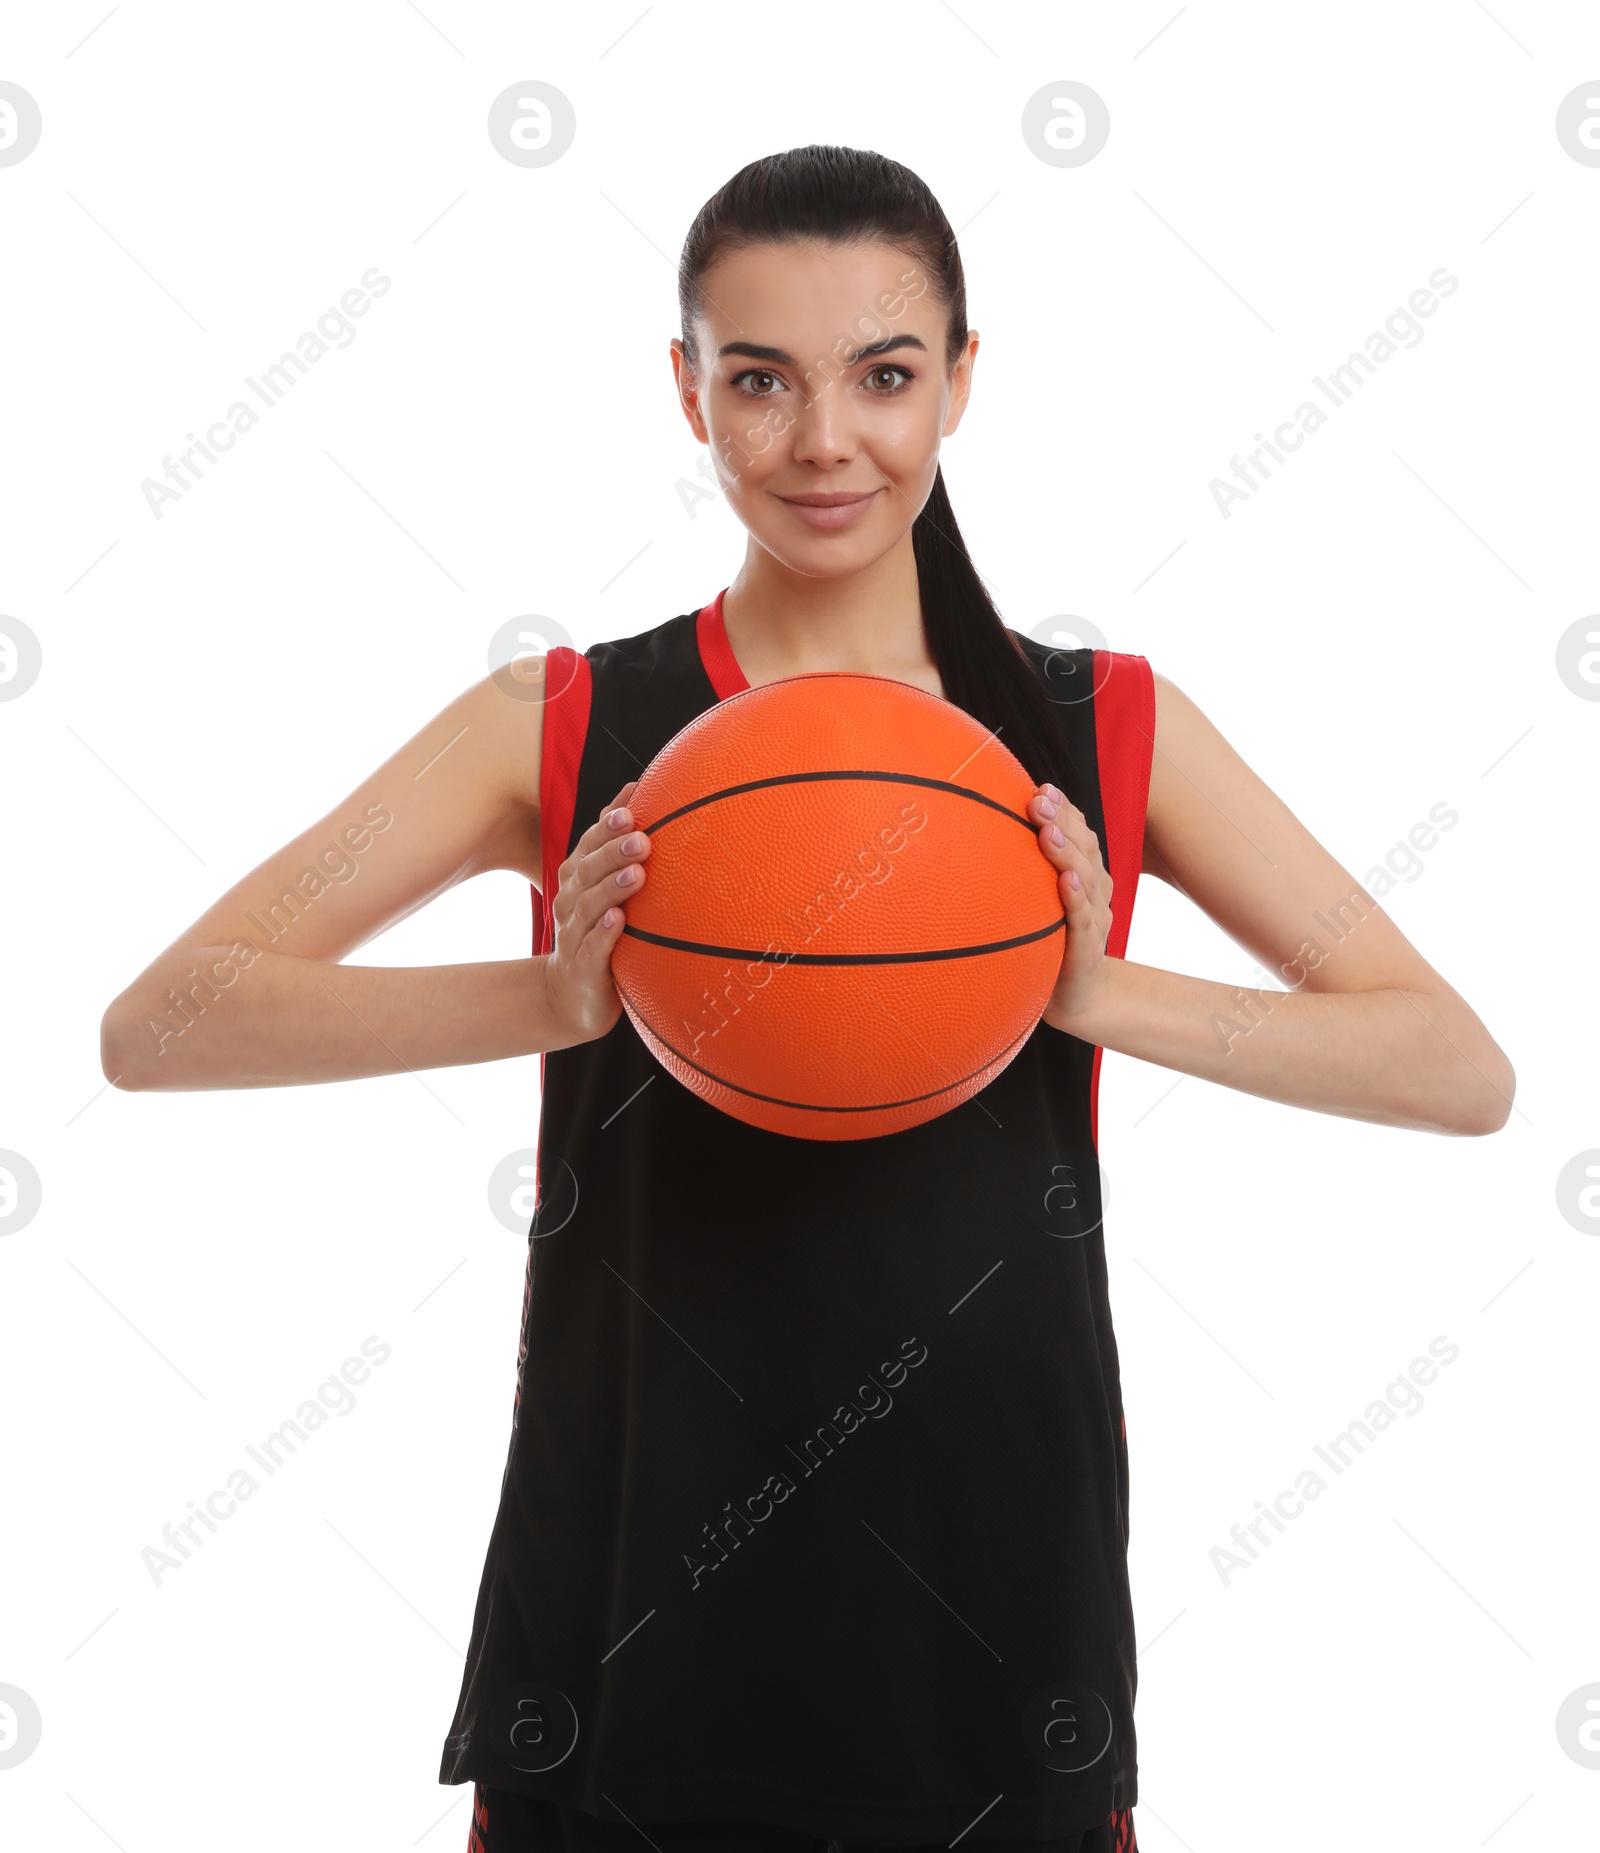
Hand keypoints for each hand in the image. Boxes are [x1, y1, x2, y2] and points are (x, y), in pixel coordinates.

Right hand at [540, 780, 651, 1044]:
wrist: (571, 997)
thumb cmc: (598, 933)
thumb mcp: (606, 889)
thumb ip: (617, 845)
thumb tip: (636, 787)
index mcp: (578, 879)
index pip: (588, 845)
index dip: (606, 827)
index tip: (630, 810)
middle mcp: (571, 902)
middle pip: (586, 870)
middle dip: (611, 852)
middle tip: (640, 839)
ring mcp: (573, 934)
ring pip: (589, 906)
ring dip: (612, 887)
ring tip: (637, 874)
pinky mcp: (582, 967)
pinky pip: (592, 948)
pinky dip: (604, 933)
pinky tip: (619, 921)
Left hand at [1027, 782, 1113, 1026]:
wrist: (1077, 998)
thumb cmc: (1050, 944)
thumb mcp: (1035, 905)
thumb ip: (1022, 875)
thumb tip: (973, 841)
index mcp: (1083, 876)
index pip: (1079, 834)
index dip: (1064, 810)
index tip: (1040, 789)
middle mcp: (1095, 891)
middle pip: (1086, 847)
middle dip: (1063, 820)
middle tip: (1038, 801)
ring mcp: (1095, 919)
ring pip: (1088, 877)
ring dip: (1068, 851)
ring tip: (1049, 831)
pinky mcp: (1089, 948)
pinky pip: (1084, 920)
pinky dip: (1078, 898)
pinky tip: (1068, 881)